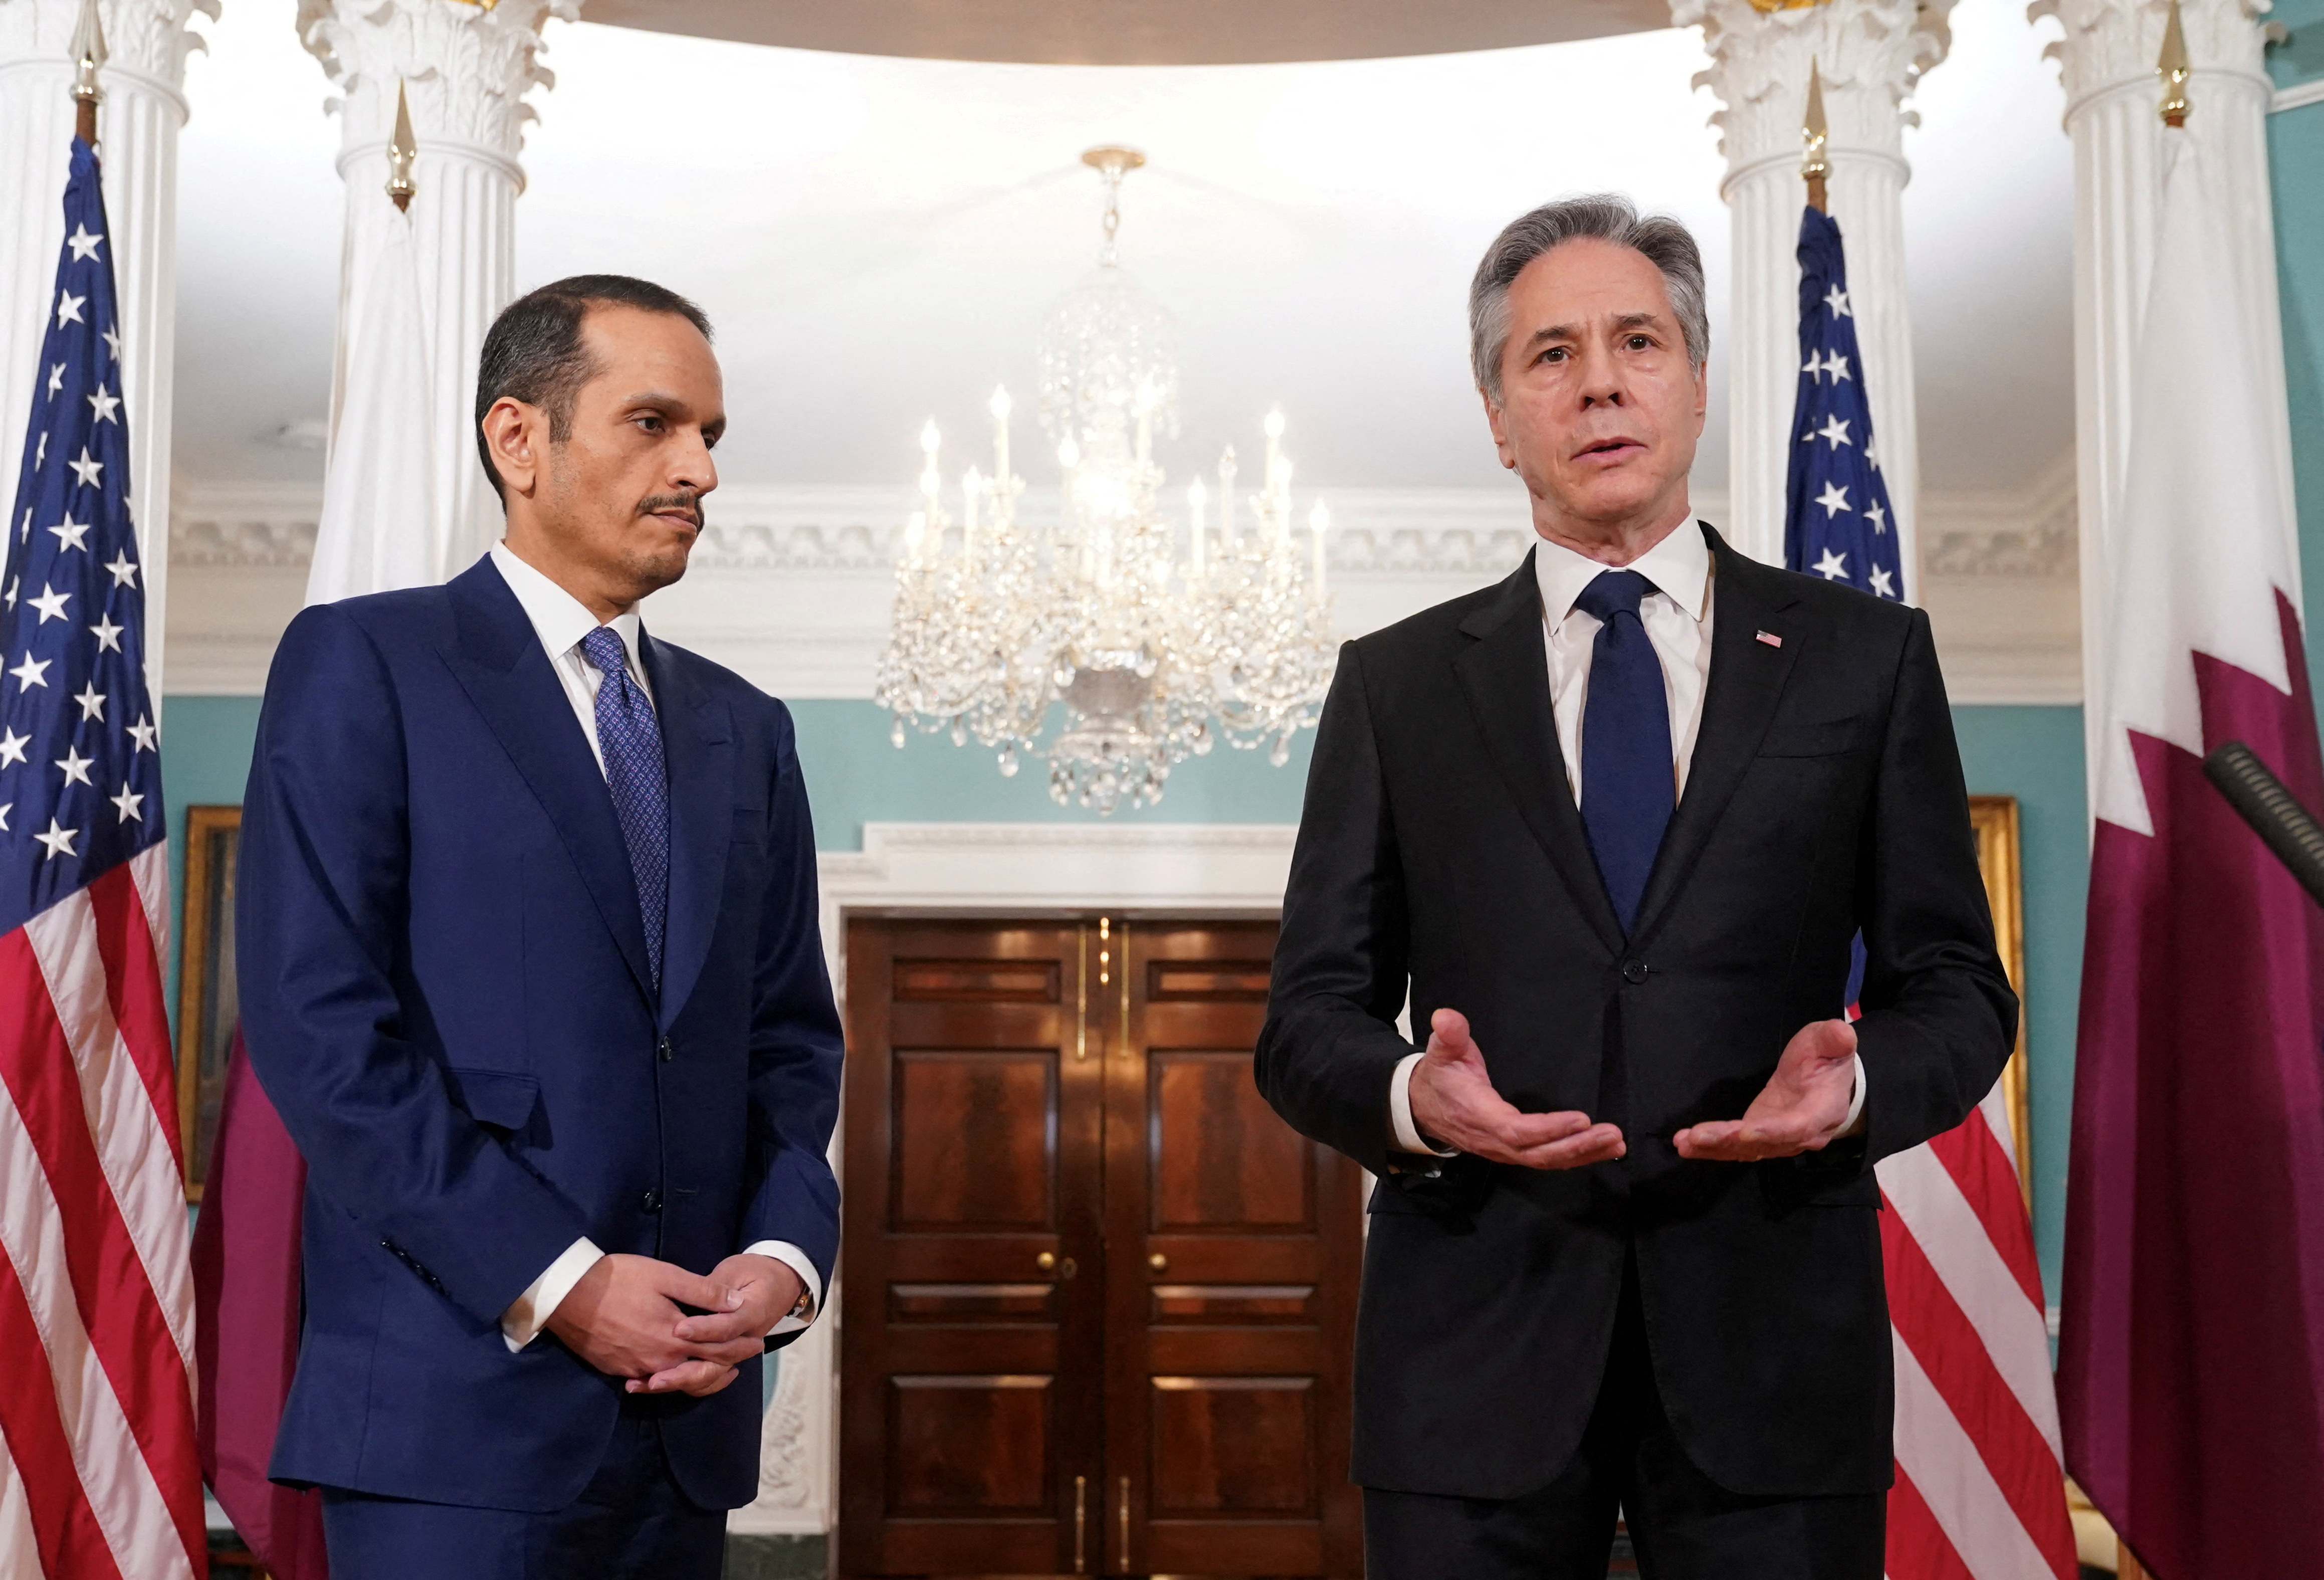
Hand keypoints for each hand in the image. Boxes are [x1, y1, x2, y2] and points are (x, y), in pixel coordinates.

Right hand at [543, 1253, 742, 1396]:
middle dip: (724, 1364)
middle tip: (742, 1360)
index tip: (756, 1343)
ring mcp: (635, 1369)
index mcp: (674, 1337)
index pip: (717, 1350)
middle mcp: (657, 1361)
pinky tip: (671, 1371)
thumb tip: (736, 1303)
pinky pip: (648, 1380)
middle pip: (699, 1369)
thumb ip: (703, 1293)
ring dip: (695, 1373)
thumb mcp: (666, 1276)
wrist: (567, 1294)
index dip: (739, 1347)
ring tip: (711, 1367)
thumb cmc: (618, 1279)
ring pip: (674, 1379)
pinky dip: (665, 1377)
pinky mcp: (616, 1371)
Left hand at [637, 1253, 805, 1397]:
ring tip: (649, 1384)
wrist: (780, 1283)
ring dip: (680, 1382)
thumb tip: (695, 1294)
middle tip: (655, 1377)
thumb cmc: (755, 1272)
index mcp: (751, 1314)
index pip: (726, 1327)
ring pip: (710, 1376)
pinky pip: (707, 1378)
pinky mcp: (726, 1356)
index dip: (703, 1330)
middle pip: (716, 1363)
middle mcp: (745, 1340)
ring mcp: (736, 1351)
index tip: (678, 1329)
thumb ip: (714, 1285)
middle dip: (684, 1371)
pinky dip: (684, 1384)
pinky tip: (656, 1384)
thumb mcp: (736, 1270)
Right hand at [1407, 1008, 1624, 1169]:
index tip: (1580, 1119)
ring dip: (1583, 1153)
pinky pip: (1547, 1159)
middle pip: (1539, 1152)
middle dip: (1577, 1145)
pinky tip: (1603, 1150)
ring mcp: (1505, 1150)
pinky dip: (1576, 1157)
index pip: (1517, 1129)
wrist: (1422, 1106)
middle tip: (1612, 1134)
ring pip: (1547, 1159)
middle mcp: (1495, 1140)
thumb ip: (1450, 1034)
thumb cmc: (1440, 1076)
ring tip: (1616, 1143)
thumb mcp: (1442, 1051)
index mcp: (1480, 1115)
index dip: (1549, 1128)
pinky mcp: (1514, 1151)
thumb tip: (1446, 1017)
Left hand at [1674, 1018, 1857, 1161]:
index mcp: (1822, 1110)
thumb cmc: (1827, 1059)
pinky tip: (1685, 1145)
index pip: (1798, 1125)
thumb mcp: (1831, 1042)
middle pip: (1766, 1143)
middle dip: (1731, 1140)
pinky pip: (1735, 1149)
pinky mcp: (1759, 1139)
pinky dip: (1710, 1150)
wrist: (1828, 1082)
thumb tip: (1843, 1034)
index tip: (1745, 1131)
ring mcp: (1779, 1140)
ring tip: (1685, 1142)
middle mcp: (1801, 1134)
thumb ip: (1835, 1039)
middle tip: (1699, 1136)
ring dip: (1714, 1148)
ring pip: (1747, 1150)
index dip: (1773, 1131)